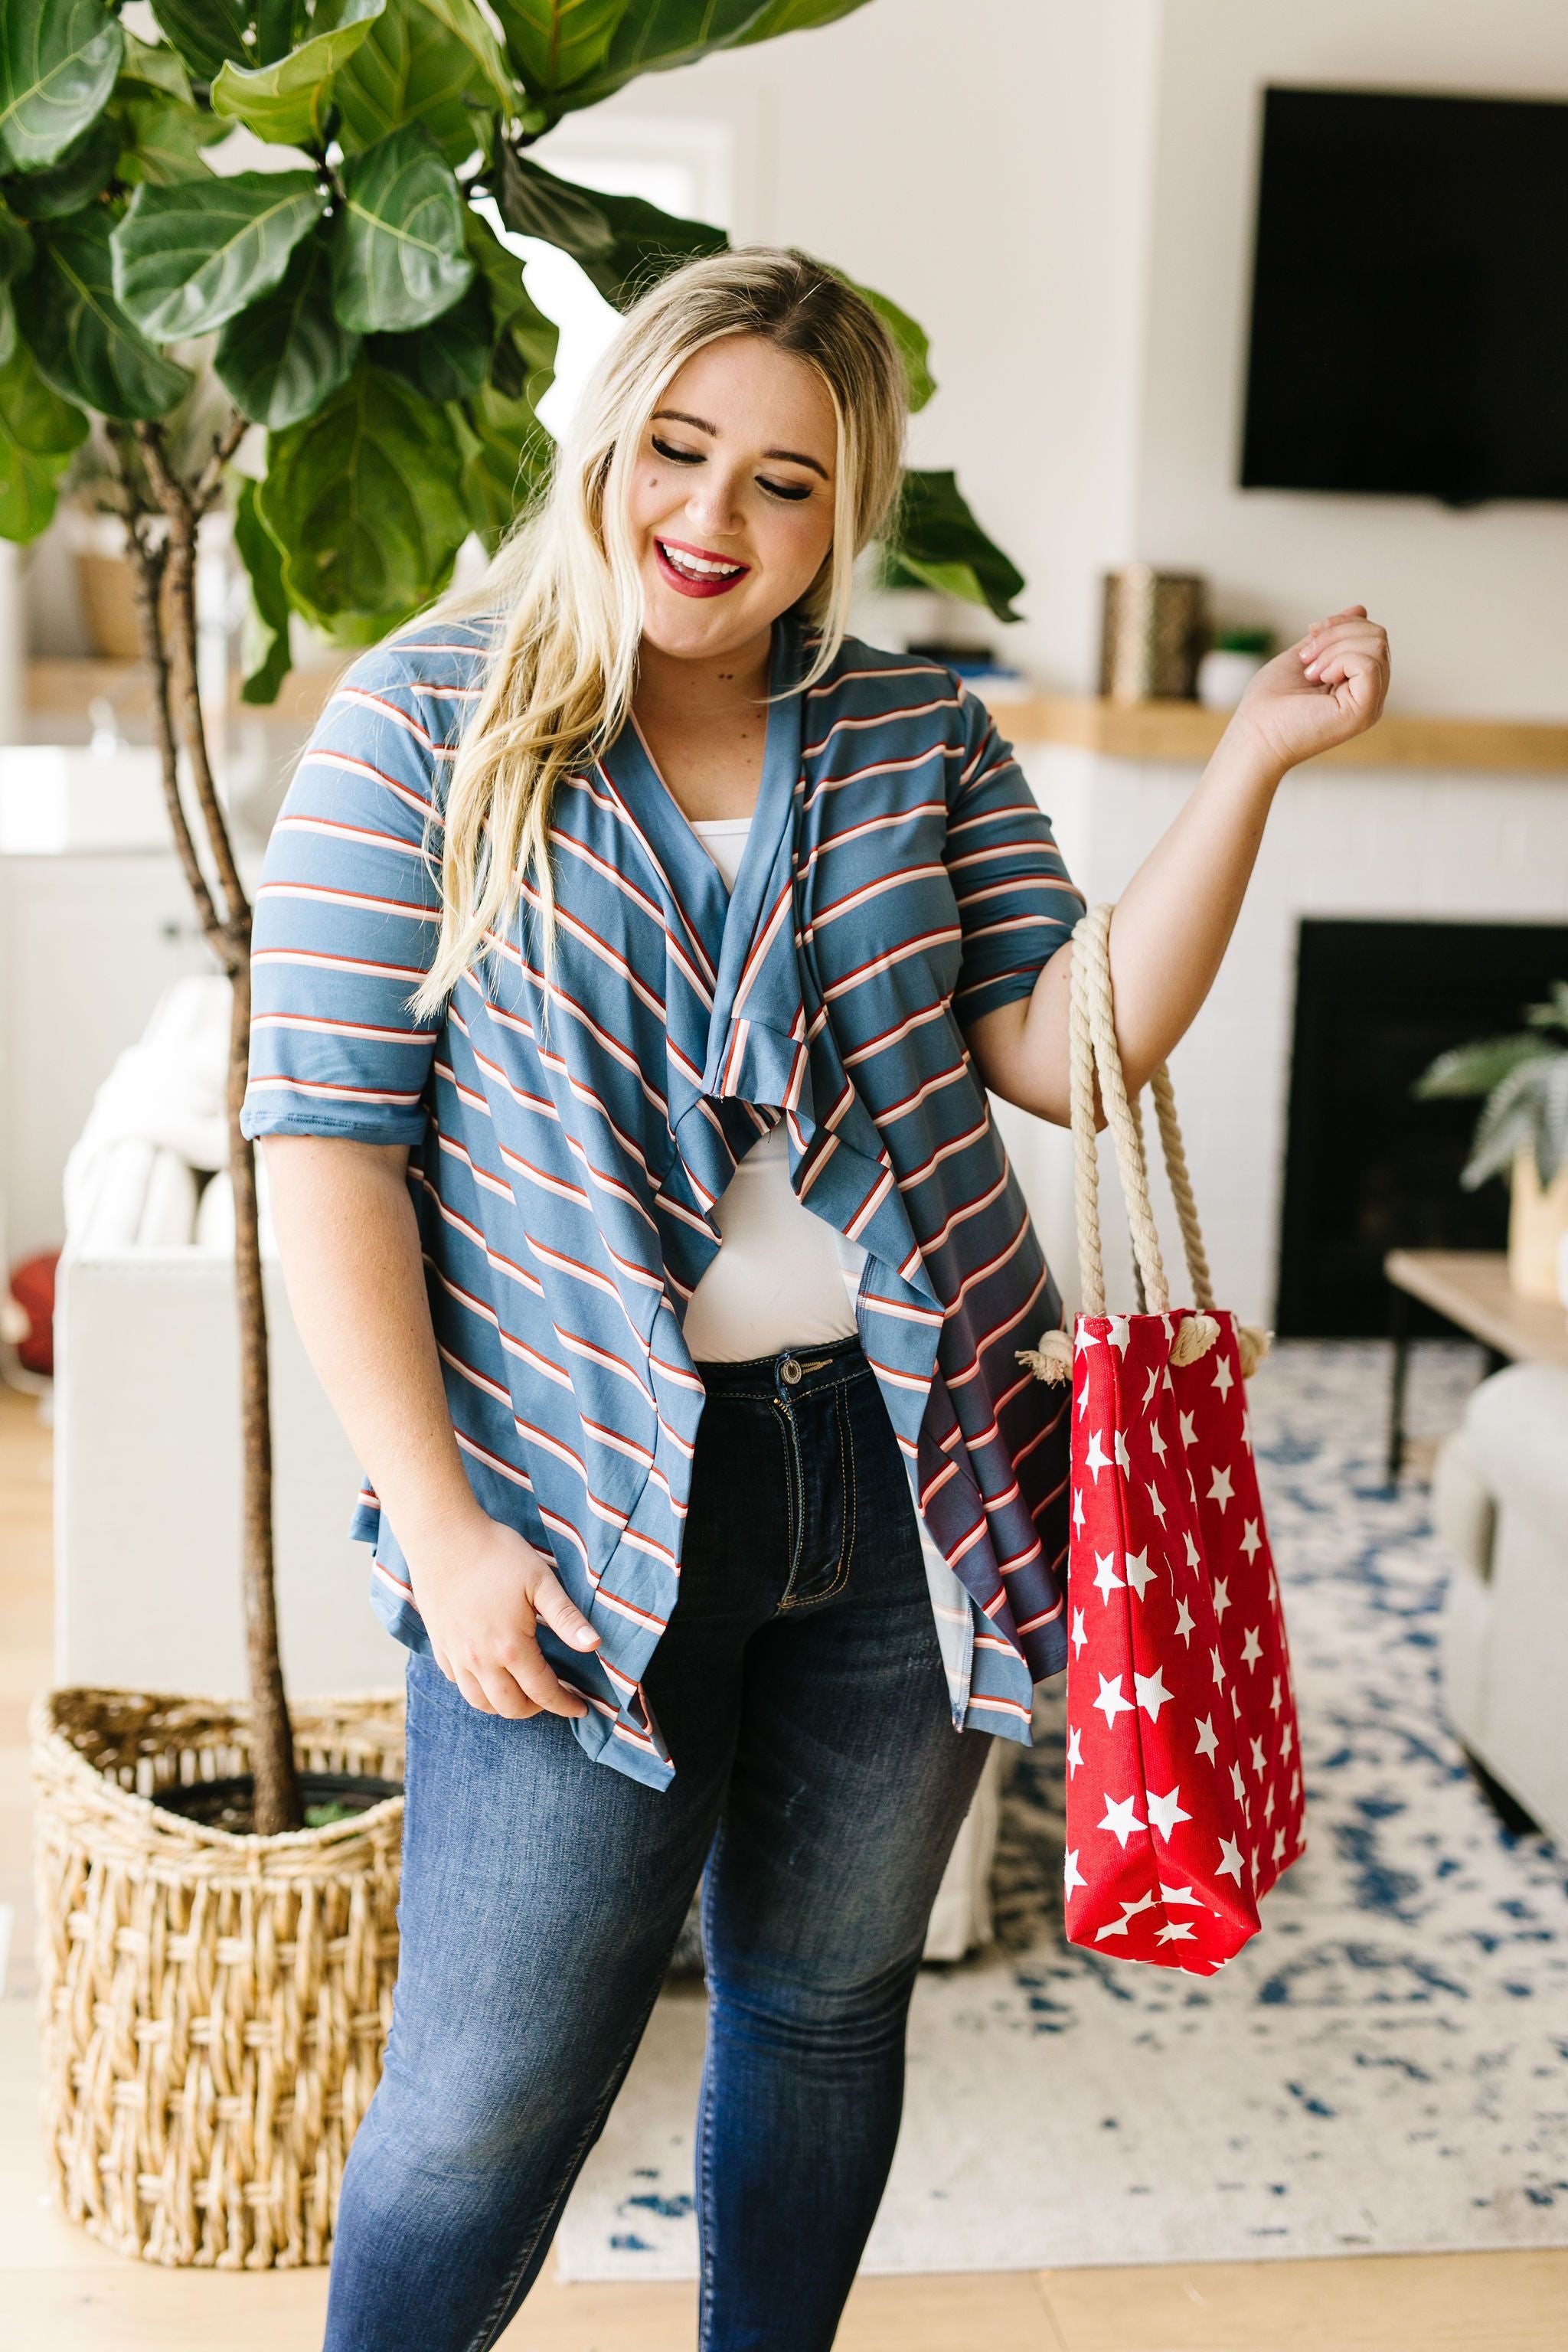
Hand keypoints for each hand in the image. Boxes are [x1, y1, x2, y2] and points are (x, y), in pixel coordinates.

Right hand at [406, 1507, 600, 1718]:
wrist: (443, 1535)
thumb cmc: (497, 1553)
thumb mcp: (540, 1580)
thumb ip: (566, 1617)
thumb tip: (595, 1645)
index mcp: (510, 1647)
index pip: (543, 1692)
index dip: (565, 1705)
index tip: (581, 1708)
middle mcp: (480, 1660)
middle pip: (510, 1708)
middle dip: (536, 1709)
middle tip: (553, 1696)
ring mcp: (455, 1656)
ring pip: (480, 1703)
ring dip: (505, 1705)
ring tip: (523, 1691)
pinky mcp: (439, 1647)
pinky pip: (459, 1684)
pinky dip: (478, 1689)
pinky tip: (491, 1674)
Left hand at [1225, 605, 1390, 777]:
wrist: (1254, 734)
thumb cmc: (1270, 703)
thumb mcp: (1305, 655)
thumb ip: (1332, 636)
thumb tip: (1361, 610)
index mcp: (1359, 682)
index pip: (1372, 635)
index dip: (1342, 624)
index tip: (1310, 634)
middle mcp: (1371, 694)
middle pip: (1378, 635)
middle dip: (1337, 633)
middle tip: (1307, 657)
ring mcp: (1370, 704)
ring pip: (1376, 645)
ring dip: (1333, 648)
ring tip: (1310, 672)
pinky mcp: (1364, 711)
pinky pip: (1368, 664)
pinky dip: (1339, 661)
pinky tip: (1319, 679)